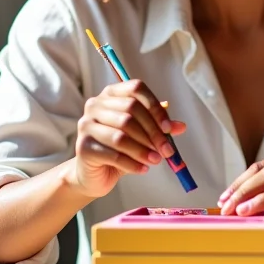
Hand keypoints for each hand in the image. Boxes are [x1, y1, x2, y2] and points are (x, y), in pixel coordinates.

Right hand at [72, 80, 185, 198]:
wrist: (93, 173)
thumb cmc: (120, 149)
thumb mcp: (142, 134)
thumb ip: (159, 127)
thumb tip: (181, 126)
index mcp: (111, 93)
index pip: (136, 89)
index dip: (155, 108)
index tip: (168, 128)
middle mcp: (95, 104)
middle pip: (130, 111)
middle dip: (153, 133)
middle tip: (167, 151)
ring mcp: (86, 124)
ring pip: (122, 135)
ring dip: (143, 150)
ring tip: (157, 160)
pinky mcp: (83, 147)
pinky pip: (113, 154)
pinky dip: (132, 163)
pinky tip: (143, 169)